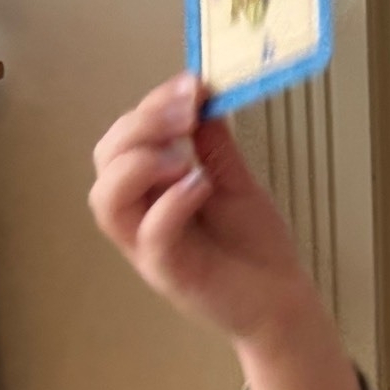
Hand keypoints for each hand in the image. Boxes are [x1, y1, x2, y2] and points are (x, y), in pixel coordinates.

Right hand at [89, 75, 361, 389]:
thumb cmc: (254, 249)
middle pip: (105, 161)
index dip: (150, 105)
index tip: (191, 85)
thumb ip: (213, 143)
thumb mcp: (232, 181)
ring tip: (184, 155)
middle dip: (141, 126)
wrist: (284, 304)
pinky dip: (170, 203)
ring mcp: (149, 248)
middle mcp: (139, 217)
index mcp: (149, 190)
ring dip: (139, 164)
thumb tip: (200, 92)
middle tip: (186, 112)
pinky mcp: (169, 275)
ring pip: (107, 200)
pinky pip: (151, 235)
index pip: (124, 138)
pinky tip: (201, 184)